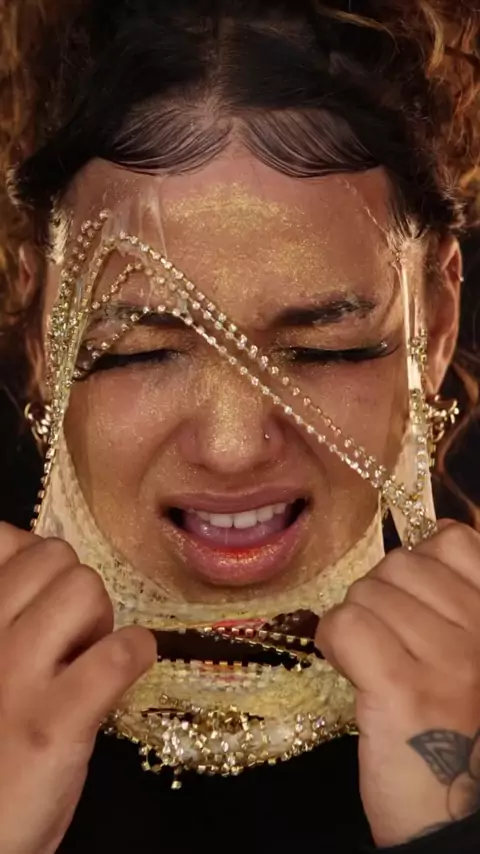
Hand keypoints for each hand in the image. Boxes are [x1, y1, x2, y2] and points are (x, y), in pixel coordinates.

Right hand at [0, 522, 155, 853]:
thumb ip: (3, 605)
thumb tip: (20, 544)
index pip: (8, 542)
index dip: (37, 563)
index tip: (42, 602)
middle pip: (56, 559)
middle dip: (76, 591)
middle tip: (69, 638)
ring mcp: (16, 679)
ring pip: (85, 588)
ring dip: (101, 620)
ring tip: (86, 658)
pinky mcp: (54, 724)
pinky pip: (118, 654)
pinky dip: (133, 655)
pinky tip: (120, 674)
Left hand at [316, 521, 479, 846]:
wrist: (458, 813)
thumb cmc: (463, 727)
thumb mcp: (472, 651)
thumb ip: (453, 601)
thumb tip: (407, 556)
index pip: (451, 540)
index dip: (418, 565)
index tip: (412, 604)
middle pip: (399, 563)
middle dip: (380, 596)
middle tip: (387, 641)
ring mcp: (448, 659)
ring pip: (366, 592)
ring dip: (356, 622)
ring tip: (372, 661)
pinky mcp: (403, 689)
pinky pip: (347, 625)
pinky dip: (334, 641)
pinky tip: (350, 667)